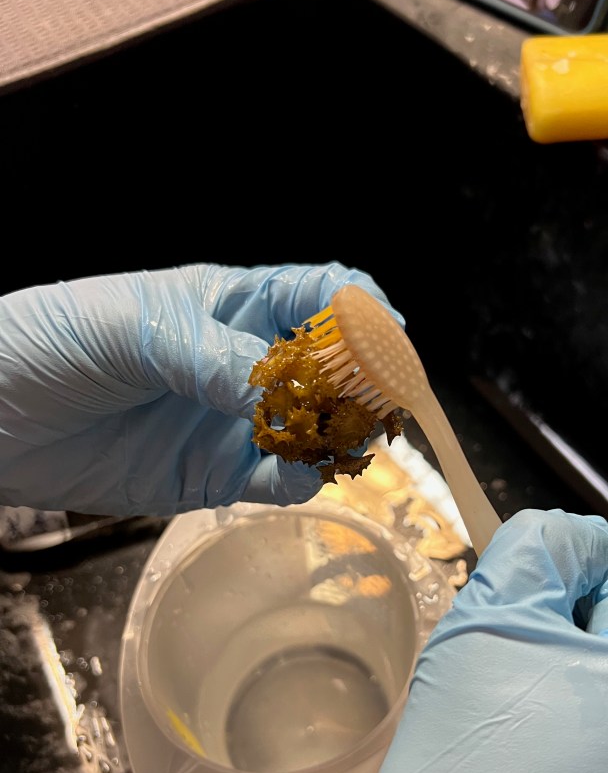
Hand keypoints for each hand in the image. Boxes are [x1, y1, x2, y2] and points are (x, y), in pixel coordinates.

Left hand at [0, 263, 398, 515]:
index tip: (389, 334)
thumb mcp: (134, 328)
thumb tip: (276, 394)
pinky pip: (276, 479)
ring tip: (337, 442)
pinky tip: (296, 474)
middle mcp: (245, 362)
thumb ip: (212, 358)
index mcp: (233, 304)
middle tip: (373, 402)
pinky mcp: (216, 474)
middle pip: (333, 367)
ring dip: (336, 436)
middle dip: (362, 382)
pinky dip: (298, 479)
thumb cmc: (53, 339)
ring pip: (315, 429)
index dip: (362, 309)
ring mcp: (234, 421)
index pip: (320, 294)